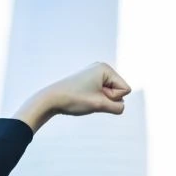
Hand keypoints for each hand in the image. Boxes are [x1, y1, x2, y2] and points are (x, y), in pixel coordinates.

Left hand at [13, 62, 131, 133]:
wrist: (50, 99)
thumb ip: (117, 107)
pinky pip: (103, 92)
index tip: (96, 96)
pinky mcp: (90, 80)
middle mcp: (102, 67)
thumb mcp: (100, 105)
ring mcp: (95, 73)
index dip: (112, 97)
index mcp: (105, 68)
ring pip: (111, 93)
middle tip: (89, 97)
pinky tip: (84, 97)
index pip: (125, 89)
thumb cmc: (75, 100)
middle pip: (119, 90)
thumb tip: (121, 107)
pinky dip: (96, 98)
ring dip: (101, 100)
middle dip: (107, 98)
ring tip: (85, 97)